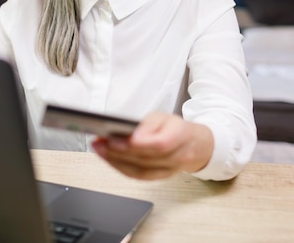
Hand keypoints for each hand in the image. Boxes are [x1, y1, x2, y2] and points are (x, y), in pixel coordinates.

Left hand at [91, 112, 213, 179]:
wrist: (194, 145)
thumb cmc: (175, 128)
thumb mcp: (164, 117)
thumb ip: (148, 124)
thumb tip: (130, 135)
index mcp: (181, 135)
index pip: (160, 144)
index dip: (138, 144)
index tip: (116, 139)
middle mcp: (177, 156)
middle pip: (146, 158)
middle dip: (119, 151)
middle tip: (99, 142)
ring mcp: (169, 170)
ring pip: (140, 170)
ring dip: (115, 160)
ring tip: (98, 148)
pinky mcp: (160, 177)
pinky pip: (139, 176)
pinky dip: (120, 167)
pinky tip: (107, 158)